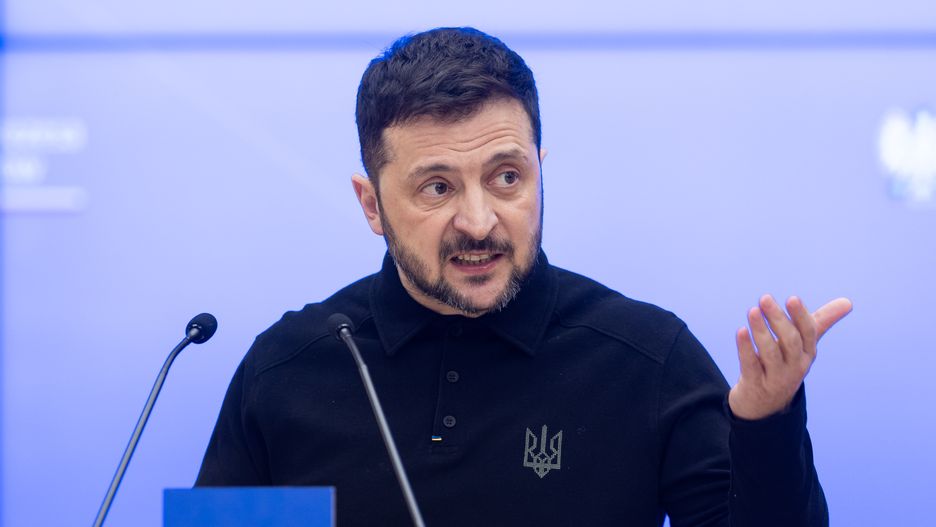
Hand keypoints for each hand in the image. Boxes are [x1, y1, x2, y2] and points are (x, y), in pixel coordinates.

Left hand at [728, 295, 852, 419]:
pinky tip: (741, 331)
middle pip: (790, 342)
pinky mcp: (755, 384)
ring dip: (761, 331)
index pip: (808, 333)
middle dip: (779, 320)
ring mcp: (776, 377)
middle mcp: (795, 366)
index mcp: (808, 353)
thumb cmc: (786, 365)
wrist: (766, 406)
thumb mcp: (804, 345)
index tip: (792, 298)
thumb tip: (848, 302)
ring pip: (770, 353)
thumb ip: (821, 322)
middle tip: (765, 298)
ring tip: (753, 311)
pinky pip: (751, 365)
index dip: (800, 316)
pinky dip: (746, 348)